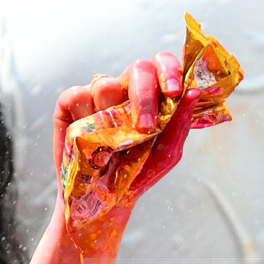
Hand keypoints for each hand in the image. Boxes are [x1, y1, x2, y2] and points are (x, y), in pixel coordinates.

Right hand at [51, 52, 203, 238]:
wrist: (105, 199)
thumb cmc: (138, 173)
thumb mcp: (166, 153)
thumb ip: (180, 123)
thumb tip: (194, 92)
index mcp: (153, 95)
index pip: (162, 64)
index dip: (169, 69)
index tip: (174, 91)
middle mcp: (126, 90)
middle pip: (138, 68)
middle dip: (144, 95)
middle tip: (146, 125)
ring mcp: (97, 95)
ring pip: (106, 84)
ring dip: (112, 115)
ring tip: (112, 144)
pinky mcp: (69, 105)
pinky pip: (76, 96)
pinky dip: (83, 117)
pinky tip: (86, 137)